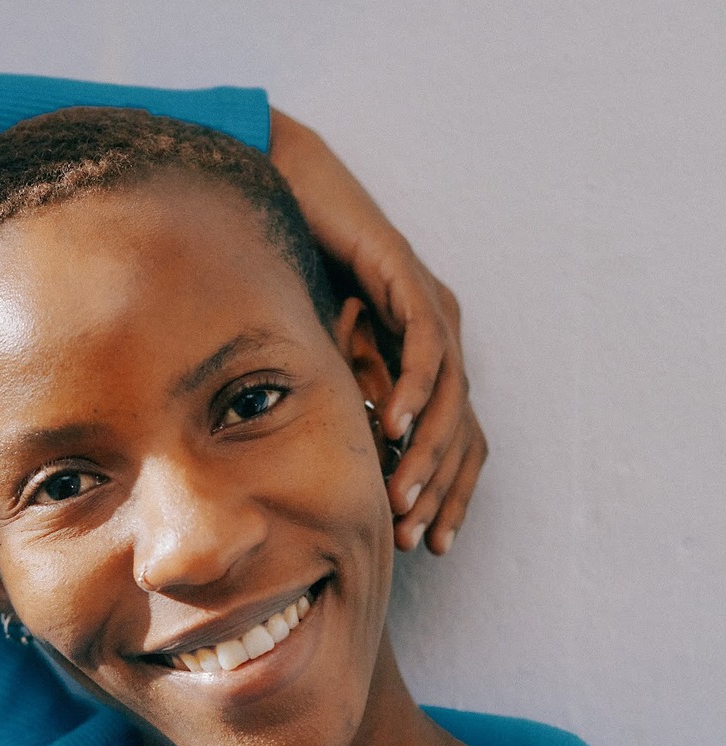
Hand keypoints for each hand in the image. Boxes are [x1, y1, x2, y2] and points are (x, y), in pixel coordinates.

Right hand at [269, 108, 486, 554]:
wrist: (283, 198)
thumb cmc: (293, 281)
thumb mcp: (320, 367)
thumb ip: (340, 409)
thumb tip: (336, 476)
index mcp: (426, 363)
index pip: (456, 443)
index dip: (448, 497)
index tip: (431, 546)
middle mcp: (442, 337)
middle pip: (463, 431)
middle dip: (439, 490)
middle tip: (414, 536)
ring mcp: (433, 306)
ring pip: (451, 397)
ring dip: (427, 453)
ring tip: (401, 497)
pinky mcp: (411, 278)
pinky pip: (426, 345)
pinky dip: (413, 390)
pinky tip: (393, 428)